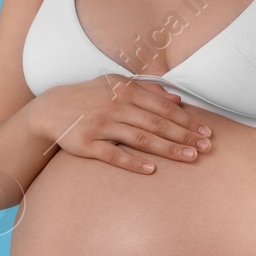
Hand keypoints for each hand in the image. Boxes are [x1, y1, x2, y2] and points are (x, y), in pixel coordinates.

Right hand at [30, 75, 212, 174]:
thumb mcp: (115, 85)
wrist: (50, 110)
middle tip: (206, 148)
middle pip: (156, 124)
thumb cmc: (89, 97)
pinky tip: (152, 170)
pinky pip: (114, 155)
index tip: (205, 132)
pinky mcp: (88, 144)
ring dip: (168, 149)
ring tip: (189, 158)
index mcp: (125, 91)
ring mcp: (101, 126)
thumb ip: (147, 90)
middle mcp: (115, 107)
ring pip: (141, 139)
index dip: (186, 121)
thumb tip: (176, 98)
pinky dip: (133, 162)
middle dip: (184, 136)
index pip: (163, 107)